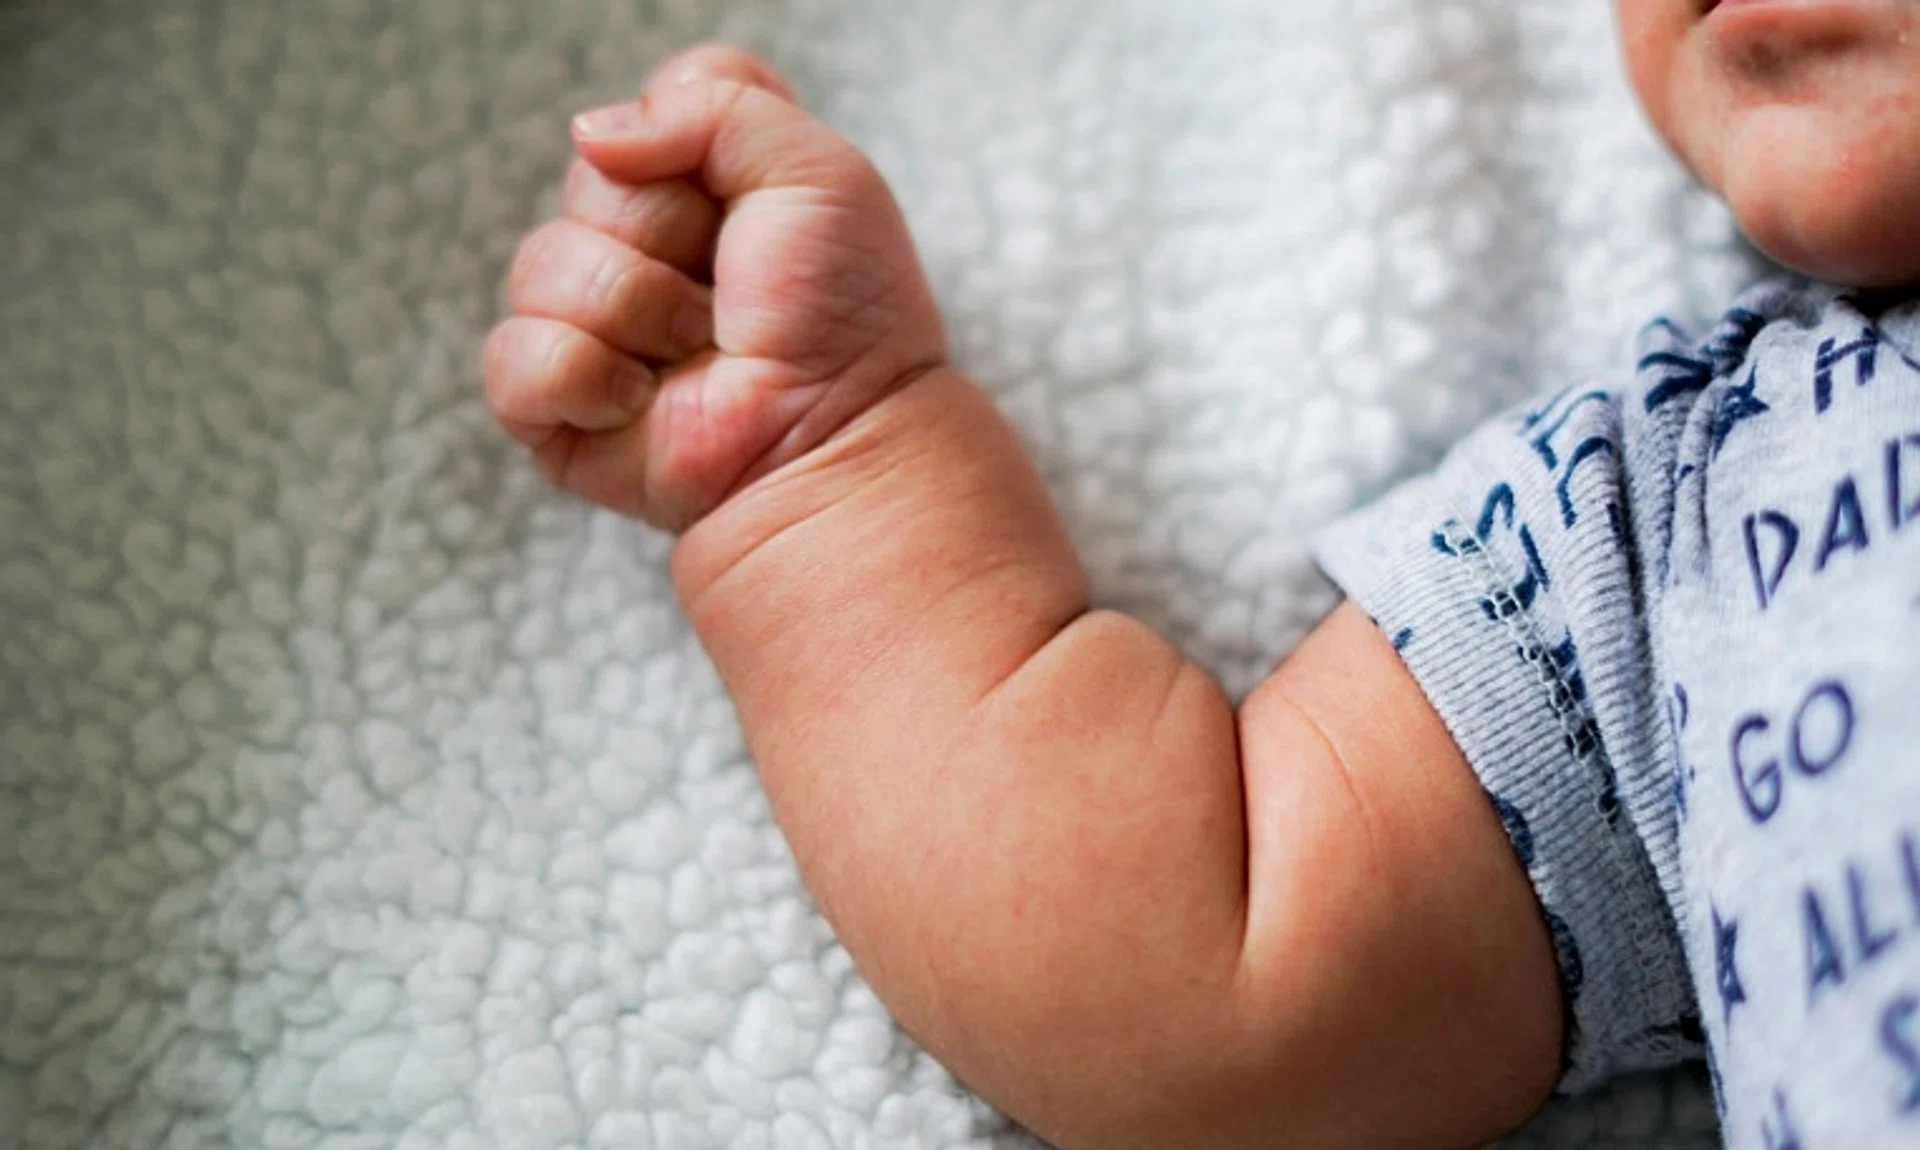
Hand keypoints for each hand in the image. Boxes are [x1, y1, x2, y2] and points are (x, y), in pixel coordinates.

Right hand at [483, 46, 947, 530]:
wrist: (836, 435)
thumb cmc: (843, 314)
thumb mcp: (815, 172)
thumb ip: (713, 102)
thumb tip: (589, 135)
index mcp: (707, 183)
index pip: (652, 104)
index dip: (690, 140)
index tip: (746, 197)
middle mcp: (644, 244)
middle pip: (591, 178)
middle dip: (663, 232)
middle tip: (727, 291)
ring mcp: (593, 323)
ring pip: (542, 264)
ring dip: (636, 309)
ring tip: (699, 350)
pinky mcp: (558, 404)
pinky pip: (513, 356)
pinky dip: (581, 376)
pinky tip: (641, 402)